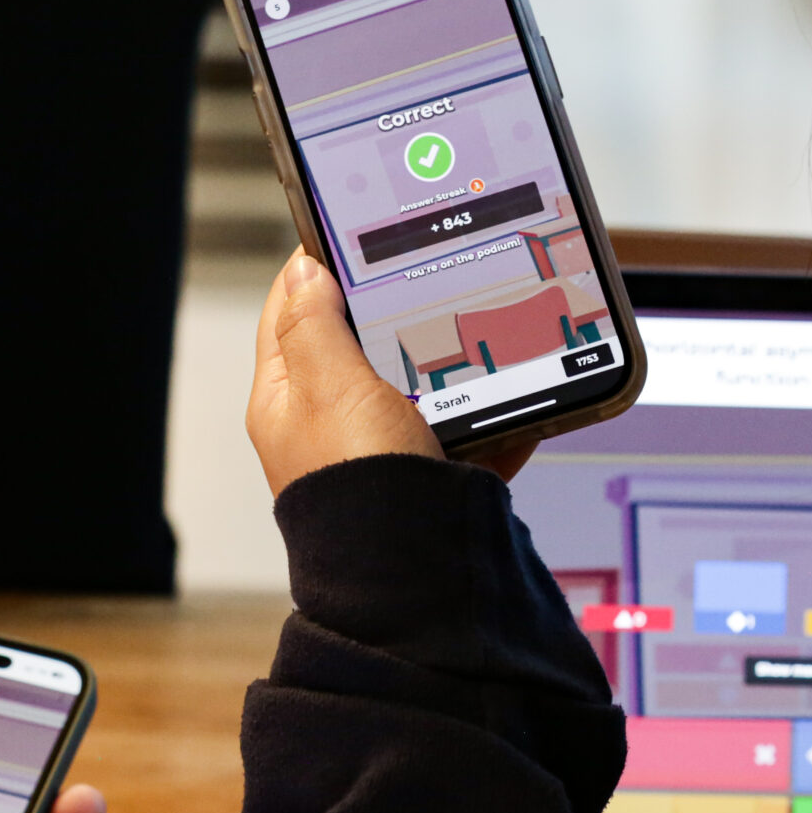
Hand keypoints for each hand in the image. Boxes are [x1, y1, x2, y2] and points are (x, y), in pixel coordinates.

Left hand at [246, 250, 534, 495]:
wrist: (413, 580)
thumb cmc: (358, 487)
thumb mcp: (330, 386)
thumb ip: (315, 324)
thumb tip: (304, 271)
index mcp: (290, 400)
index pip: (292, 311)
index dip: (319, 267)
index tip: (353, 232)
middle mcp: (330, 426)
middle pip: (362, 345)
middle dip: (399, 313)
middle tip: (430, 279)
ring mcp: (383, 451)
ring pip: (423, 386)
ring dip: (456, 366)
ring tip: (485, 339)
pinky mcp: (433, 476)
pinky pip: (471, 434)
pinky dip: (497, 420)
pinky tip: (521, 406)